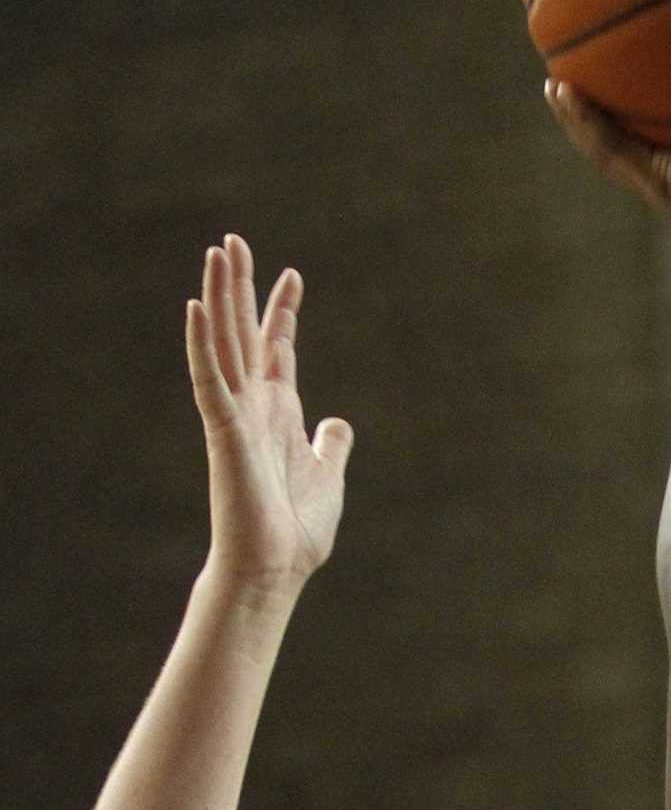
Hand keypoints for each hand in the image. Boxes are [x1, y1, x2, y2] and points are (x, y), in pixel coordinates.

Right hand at [186, 237, 352, 587]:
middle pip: (243, 332)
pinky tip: (195, 307)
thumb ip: (330, 444)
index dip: (283, 311)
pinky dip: (200, 343)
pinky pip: (208, 378)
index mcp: (278, 412)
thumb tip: (337, 421)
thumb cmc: (295, 530)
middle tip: (234, 241)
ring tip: (217, 253)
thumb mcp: (328, 476)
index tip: (293, 274)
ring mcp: (235, 415)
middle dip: (241, 287)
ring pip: (223, 343)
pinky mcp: (223, 430)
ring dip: (219, 298)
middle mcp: (253, 406)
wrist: (275, 569)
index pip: (277, 348)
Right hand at [545, 82, 670, 268]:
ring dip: (583, 119)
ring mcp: (667, 186)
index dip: (668, 128)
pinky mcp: (657, 183)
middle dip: (615, 119)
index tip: (652, 96)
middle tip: (586, 86)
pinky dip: (585, 125)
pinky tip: (560, 93)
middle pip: (641, 147)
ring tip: (555, 85)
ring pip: (614, 150)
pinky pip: (611, 150)